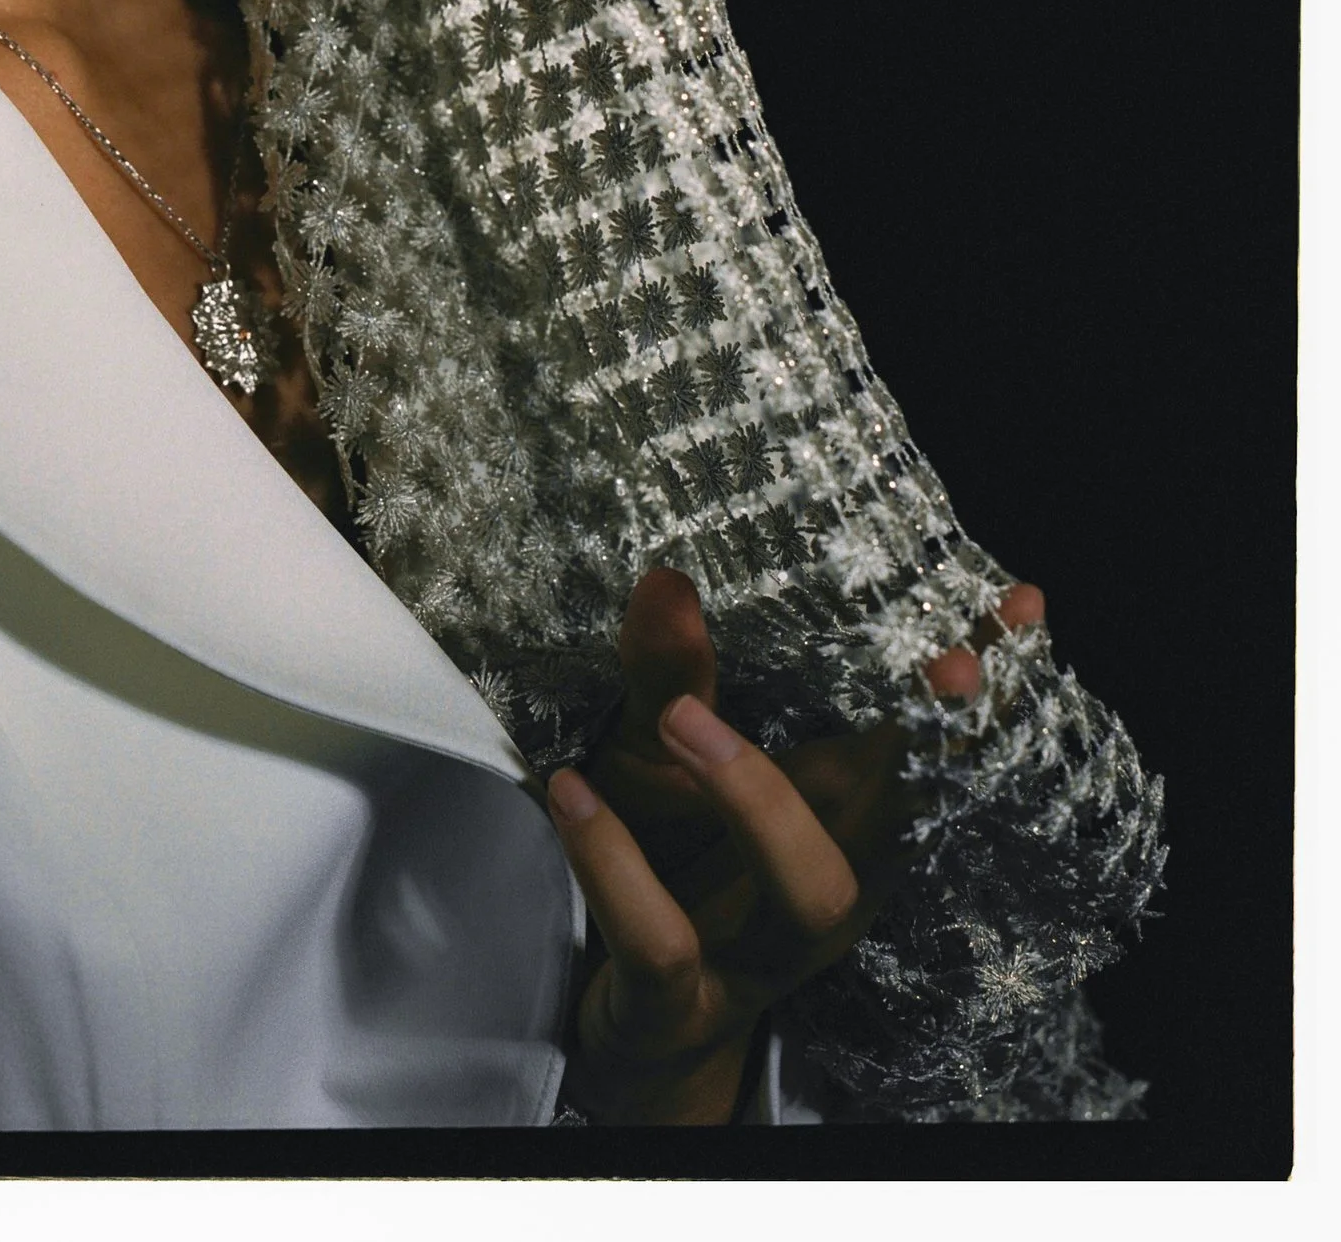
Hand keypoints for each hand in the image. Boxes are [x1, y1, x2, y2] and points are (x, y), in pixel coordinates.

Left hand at [547, 565, 1045, 1123]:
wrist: (628, 1015)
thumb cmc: (668, 857)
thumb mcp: (658, 753)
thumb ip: (670, 672)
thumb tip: (667, 578)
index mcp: (839, 810)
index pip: (921, 740)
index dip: (976, 686)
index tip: (1021, 605)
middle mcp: (828, 877)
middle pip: (906, 817)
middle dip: (933, 744)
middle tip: (947, 656)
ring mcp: (763, 947)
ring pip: (809, 891)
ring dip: (757, 800)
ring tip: (680, 720)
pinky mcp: (684, 999)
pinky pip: (664, 944)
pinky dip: (617, 868)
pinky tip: (573, 792)